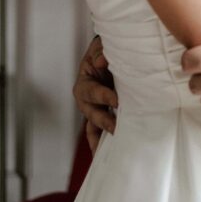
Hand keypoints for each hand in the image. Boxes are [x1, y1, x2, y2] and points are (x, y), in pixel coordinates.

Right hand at [73, 36, 117, 153]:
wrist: (110, 57)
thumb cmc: (105, 51)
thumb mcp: (101, 46)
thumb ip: (101, 52)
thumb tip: (101, 62)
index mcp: (84, 82)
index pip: (92, 91)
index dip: (103, 96)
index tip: (116, 101)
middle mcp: (86, 100)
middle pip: (91, 113)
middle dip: (103, 121)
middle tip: (116, 127)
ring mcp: (94, 110)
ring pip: (93, 127)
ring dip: (100, 139)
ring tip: (105, 153)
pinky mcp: (104, 116)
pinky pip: (100, 132)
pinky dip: (102, 143)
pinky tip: (109, 155)